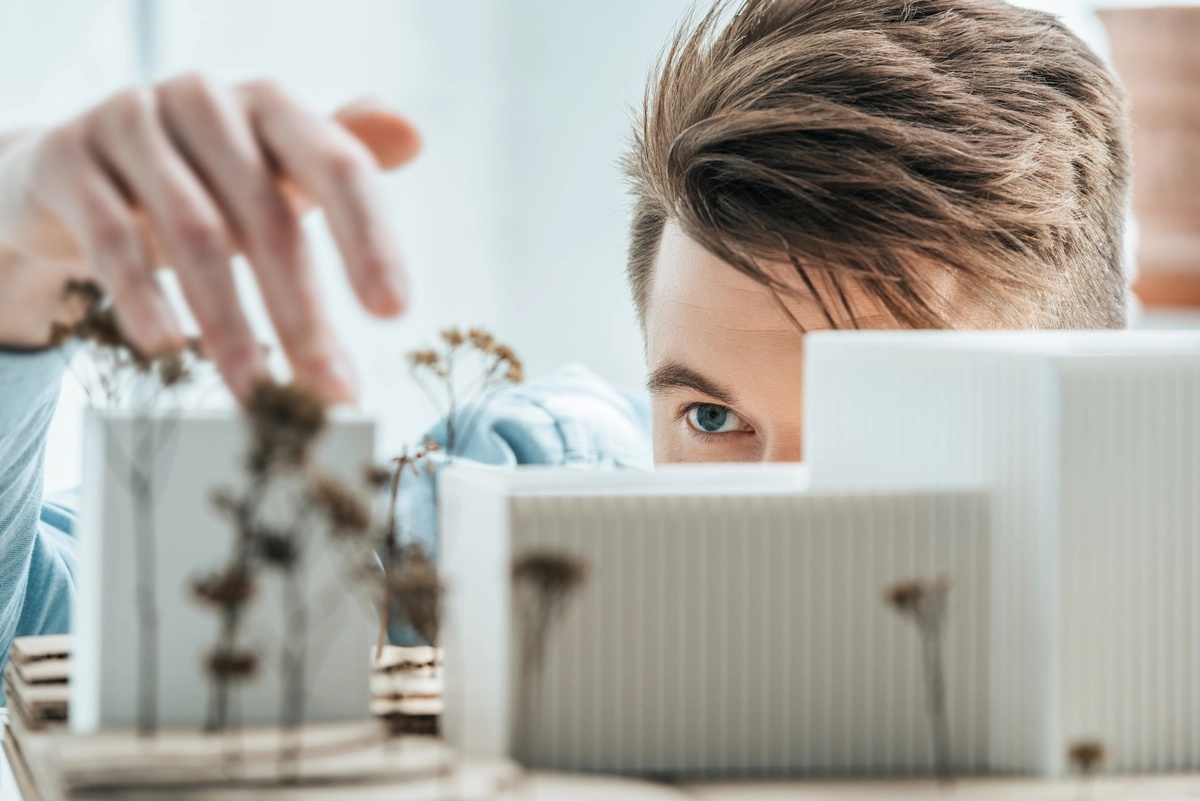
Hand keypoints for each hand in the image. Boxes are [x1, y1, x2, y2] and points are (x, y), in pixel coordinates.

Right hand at [0, 75, 420, 402]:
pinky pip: (113, 238)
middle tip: (331, 391)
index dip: (371, 240)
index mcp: (272, 106)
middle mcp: (206, 101)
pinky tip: (167, 350)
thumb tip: (414, 132)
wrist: (69, 174)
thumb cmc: (199, 183)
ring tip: (258, 396)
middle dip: (303, 315)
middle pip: (268, 217)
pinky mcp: (69, 160)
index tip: (394, 313)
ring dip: (231, 326)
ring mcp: (132, 124)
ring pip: (195, 235)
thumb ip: (337, 169)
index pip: (339, 167)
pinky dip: (144, 298)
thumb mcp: (272, 176)